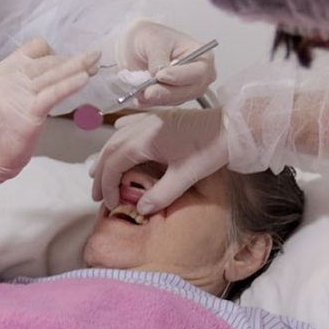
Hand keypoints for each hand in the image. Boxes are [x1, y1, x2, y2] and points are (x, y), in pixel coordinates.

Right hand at [0, 38, 99, 193]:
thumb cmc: (3, 128)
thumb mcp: (12, 94)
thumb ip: (29, 80)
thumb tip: (59, 71)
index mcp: (6, 69)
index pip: (35, 47)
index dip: (56, 52)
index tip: (70, 62)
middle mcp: (10, 76)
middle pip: (48, 60)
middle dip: (74, 60)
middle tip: (94, 59)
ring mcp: (18, 93)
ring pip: (53, 73)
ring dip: (79, 66)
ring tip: (96, 63)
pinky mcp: (28, 110)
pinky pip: (54, 92)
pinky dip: (71, 83)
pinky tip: (86, 78)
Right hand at [90, 108, 227, 213]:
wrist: (231, 126)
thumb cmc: (211, 148)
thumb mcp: (186, 176)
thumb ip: (161, 195)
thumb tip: (140, 209)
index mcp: (145, 138)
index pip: (114, 163)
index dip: (108, 185)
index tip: (110, 204)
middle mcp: (142, 126)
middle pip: (110, 150)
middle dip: (101, 174)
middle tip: (97, 196)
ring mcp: (150, 120)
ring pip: (117, 138)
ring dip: (107, 157)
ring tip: (100, 175)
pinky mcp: (159, 119)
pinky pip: (130, 126)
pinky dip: (119, 138)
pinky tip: (118, 142)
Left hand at [117, 20, 216, 106]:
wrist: (140, 46)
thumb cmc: (153, 38)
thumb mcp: (155, 42)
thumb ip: (158, 59)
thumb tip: (157, 74)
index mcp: (203, 57)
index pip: (198, 72)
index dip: (180, 76)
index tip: (160, 75)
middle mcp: (200, 76)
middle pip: (189, 91)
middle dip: (166, 92)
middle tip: (147, 91)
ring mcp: (189, 90)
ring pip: (175, 100)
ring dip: (156, 98)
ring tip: (139, 92)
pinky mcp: (175, 99)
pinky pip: (164, 104)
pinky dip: (151, 101)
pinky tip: (139, 96)